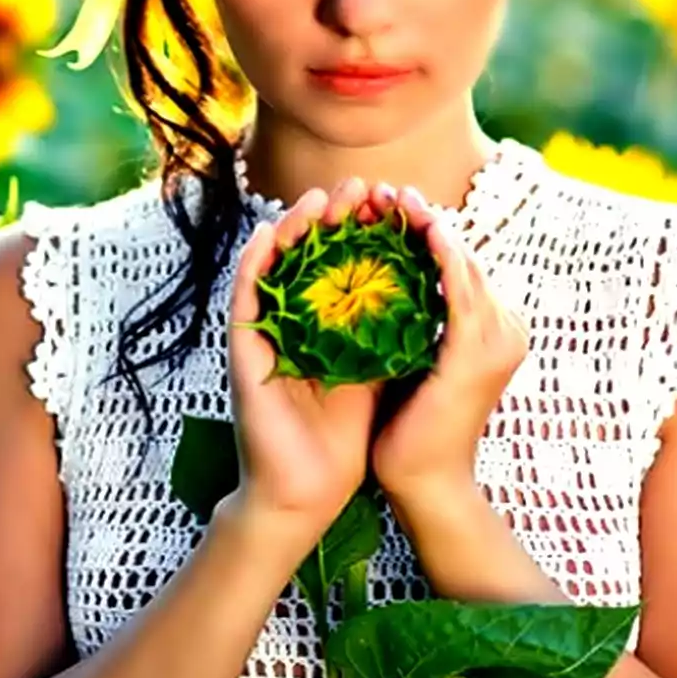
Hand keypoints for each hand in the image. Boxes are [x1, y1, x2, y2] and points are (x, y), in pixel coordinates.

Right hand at [226, 177, 385, 543]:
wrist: (309, 491)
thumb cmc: (342, 439)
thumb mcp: (378, 372)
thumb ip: (392, 332)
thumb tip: (431, 293)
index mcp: (323, 327)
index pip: (342, 264)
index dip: (363, 231)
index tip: (387, 201)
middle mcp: (291, 324)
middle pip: (310, 256)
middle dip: (335, 219)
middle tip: (359, 186)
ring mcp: (265, 336)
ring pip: (276, 267)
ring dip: (294, 229)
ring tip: (318, 197)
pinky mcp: (245, 354)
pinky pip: (245, 299)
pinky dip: (254, 264)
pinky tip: (267, 234)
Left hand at [370, 184, 529, 513]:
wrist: (424, 481)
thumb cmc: (410, 425)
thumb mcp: (412, 358)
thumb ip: (410, 319)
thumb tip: (377, 280)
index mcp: (489, 328)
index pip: (456, 263)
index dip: (424, 228)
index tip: (386, 202)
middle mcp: (503, 328)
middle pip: (461, 255)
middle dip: (423, 217)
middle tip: (387, 188)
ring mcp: (497, 339)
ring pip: (462, 264)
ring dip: (429, 225)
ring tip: (394, 196)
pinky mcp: (477, 352)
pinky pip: (460, 291)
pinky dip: (441, 256)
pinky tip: (420, 229)